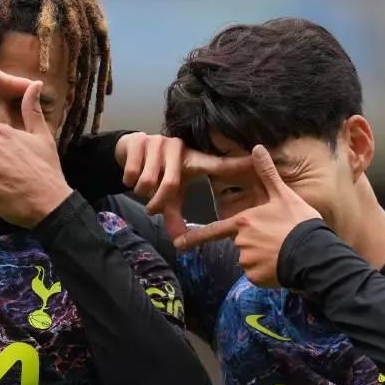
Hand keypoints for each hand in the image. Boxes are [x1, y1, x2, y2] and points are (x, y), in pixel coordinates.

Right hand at [117, 133, 252, 242]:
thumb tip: (179, 243)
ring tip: (142, 187)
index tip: (257, 159)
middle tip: (151, 208)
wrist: (131, 150)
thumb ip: (175, 216)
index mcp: (193, 160)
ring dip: (141, 191)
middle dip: (157, 201)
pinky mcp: (139, 141)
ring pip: (147, 181)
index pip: (217, 164)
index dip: (236, 163)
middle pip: (170, 185)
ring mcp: (158, 143)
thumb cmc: (158, 173)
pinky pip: (132, 173)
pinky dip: (128, 181)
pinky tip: (130, 175)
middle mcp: (178, 148)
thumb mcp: (169, 195)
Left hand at [175, 145, 321, 287]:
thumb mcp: (284, 195)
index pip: (214, 230)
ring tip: (281, 251)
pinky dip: (266, 272)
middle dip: (255, 243)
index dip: (194, 238)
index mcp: (243, 222)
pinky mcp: (255, 277)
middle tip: (277, 239)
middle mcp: (240, 242)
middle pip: (241, 244)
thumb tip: (258, 147)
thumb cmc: (298, 222)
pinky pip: (256, 274)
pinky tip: (281, 265)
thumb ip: (267, 173)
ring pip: (249, 260)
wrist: (313, 253)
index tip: (179, 245)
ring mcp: (247, 261)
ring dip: (261, 258)